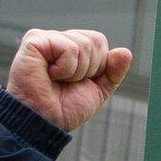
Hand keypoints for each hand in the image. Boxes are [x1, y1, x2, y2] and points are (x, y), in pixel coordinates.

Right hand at [7, 29, 132, 132]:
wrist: (44, 122)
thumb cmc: (63, 109)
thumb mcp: (97, 91)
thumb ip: (113, 72)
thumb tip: (126, 52)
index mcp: (70, 48)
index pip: (99, 41)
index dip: (97, 66)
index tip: (77, 82)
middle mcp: (57, 39)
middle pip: (94, 40)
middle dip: (87, 69)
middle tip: (66, 82)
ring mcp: (45, 38)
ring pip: (83, 44)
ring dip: (75, 72)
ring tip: (56, 80)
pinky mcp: (34, 40)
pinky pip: (69, 48)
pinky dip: (65, 69)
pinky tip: (48, 75)